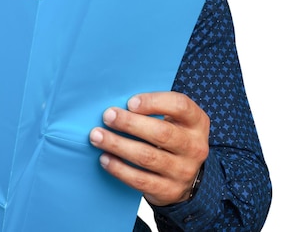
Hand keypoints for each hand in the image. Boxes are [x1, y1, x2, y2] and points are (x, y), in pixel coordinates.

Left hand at [89, 91, 208, 205]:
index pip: (180, 106)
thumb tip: (118, 103)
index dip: (154, 102)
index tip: (130, 102)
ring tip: (97, 136)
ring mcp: (183, 171)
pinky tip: (105, 158)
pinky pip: (141, 180)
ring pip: (147, 157)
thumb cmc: (171, 135)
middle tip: (107, 116)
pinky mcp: (169, 190)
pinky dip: (119, 169)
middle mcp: (194, 147)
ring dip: (118, 145)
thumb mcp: (172, 118)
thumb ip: (152, 108)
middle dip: (130, 123)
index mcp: (196, 122)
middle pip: (161, 133)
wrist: (186, 174)